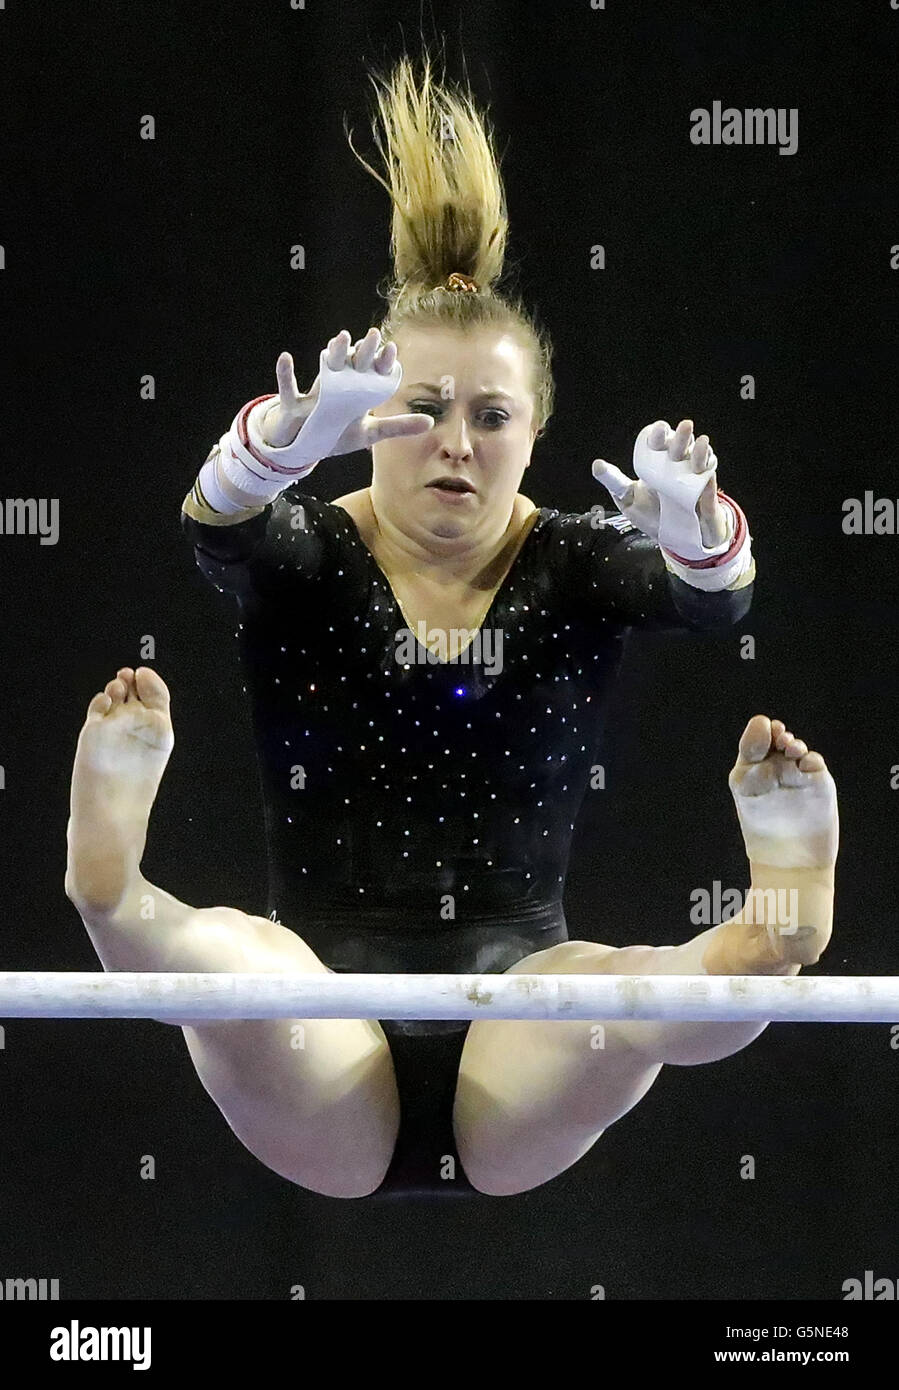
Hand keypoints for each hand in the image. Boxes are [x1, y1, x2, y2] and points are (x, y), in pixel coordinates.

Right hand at [263, 329, 433, 455]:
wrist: (303, 447)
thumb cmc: (337, 435)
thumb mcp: (369, 433)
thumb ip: (398, 426)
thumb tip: (430, 421)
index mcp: (355, 391)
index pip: (372, 372)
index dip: (382, 362)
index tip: (393, 350)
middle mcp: (337, 386)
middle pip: (351, 365)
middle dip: (362, 352)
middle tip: (374, 335)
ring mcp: (314, 394)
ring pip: (323, 370)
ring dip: (332, 355)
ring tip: (341, 338)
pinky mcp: (293, 407)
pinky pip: (287, 389)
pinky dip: (284, 374)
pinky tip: (285, 358)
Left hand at [592, 418, 727, 547]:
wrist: (676, 540)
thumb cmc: (651, 516)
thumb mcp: (628, 500)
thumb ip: (614, 482)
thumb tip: (597, 465)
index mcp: (655, 463)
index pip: (658, 442)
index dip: (658, 434)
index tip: (657, 431)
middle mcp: (675, 465)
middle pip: (679, 445)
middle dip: (681, 436)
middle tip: (683, 428)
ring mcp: (692, 476)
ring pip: (698, 456)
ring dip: (700, 449)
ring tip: (701, 442)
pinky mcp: (706, 490)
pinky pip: (709, 475)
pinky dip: (709, 468)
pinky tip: (707, 466)